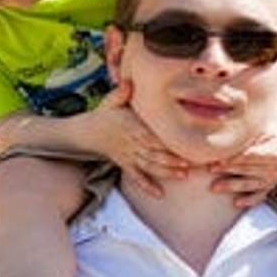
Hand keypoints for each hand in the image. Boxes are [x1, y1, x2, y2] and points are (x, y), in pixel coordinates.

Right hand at [86, 79, 189, 194]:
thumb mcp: (109, 101)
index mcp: (130, 126)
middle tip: (189, 164)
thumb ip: (120, 93)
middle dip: (170, 159)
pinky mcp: (126, 165)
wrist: (87, 132)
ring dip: (165, 172)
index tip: (179, 144)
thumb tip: (128, 82)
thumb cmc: (104, 114)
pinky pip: (136, 178)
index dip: (162, 141)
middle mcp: (130, 143)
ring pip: (148, 166)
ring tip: (183, 175)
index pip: (148, 135)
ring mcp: (129, 156)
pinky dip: (147, 186)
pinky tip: (160, 195)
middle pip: (152, 153)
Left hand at [209, 105, 276, 210]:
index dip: (234, 158)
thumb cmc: (268, 131)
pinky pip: (259, 196)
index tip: (218, 159)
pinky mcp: (268, 188)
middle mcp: (273, 168)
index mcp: (272, 153)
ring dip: (232, 185)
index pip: (250, 156)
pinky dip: (249, 200)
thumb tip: (226, 131)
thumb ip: (247, 133)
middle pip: (246, 169)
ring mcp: (271, 179)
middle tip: (211, 169)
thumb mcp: (262, 129)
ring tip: (215, 187)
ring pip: (249, 184)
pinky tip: (237, 203)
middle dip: (227, 169)